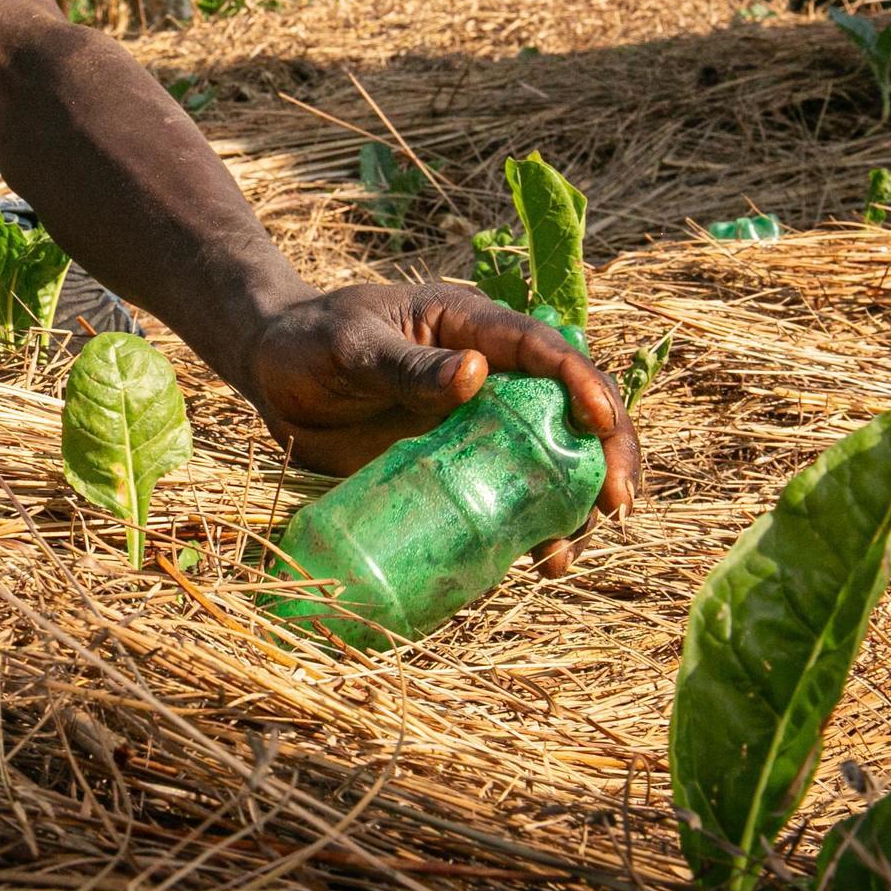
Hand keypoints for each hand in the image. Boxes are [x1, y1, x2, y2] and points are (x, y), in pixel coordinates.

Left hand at [243, 282, 642, 573]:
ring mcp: (478, 428)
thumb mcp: (352, 345)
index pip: (546, 351)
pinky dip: (532, 529)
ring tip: (563, 554)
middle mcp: (491, 378)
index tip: (601, 426)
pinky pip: (509, 499)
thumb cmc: (311, 342)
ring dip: (575, 505)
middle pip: (571, 412)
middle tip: (617, 504)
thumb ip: (405, 364)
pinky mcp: (457, 470)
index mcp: (473, 329)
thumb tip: (474, 374)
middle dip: (607, 454)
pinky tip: (535, 561)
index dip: (584, 384)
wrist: (273, 372)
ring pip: (551, 463)